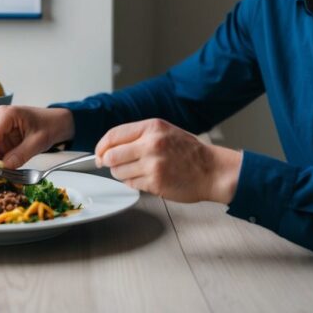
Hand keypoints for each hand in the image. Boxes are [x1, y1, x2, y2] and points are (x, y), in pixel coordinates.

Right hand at [0, 105, 73, 168]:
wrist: (55, 122)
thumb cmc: (49, 126)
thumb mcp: (38, 142)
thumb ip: (21, 155)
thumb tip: (4, 167)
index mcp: (6, 114)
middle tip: (5, 173)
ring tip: (11, 168)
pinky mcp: (0, 135)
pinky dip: (1, 159)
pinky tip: (11, 163)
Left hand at [94, 118, 242, 203]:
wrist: (212, 170)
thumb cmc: (190, 152)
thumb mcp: (165, 132)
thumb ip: (139, 136)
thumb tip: (110, 147)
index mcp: (152, 128)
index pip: (113, 135)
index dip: (101, 146)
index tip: (99, 153)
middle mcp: (151, 144)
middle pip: (111, 155)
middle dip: (107, 162)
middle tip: (110, 165)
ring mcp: (153, 164)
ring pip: (118, 172)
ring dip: (121, 174)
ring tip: (135, 172)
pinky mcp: (155, 183)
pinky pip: (131, 184)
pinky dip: (133, 183)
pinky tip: (146, 179)